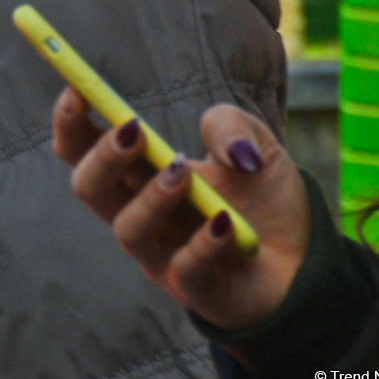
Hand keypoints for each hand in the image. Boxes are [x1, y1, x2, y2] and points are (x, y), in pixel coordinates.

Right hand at [51, 89, 311, 332]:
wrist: (308, 260)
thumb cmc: (264, 201)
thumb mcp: (257, 146)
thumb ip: (231, 125)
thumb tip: (223, 146)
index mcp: (139, 174)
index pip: (82, 149)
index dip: (70, 121)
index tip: (79, 89)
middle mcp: (139, 212)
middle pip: (89, 188)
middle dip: (102, 156)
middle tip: (135, 130)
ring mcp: (163, 254)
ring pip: (128, 230)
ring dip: (150, 197)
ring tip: (184, 170)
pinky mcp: (197, 289)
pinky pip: (184, 270)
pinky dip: (201, 243)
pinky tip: (225, 222)